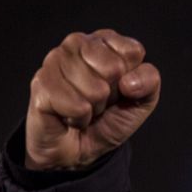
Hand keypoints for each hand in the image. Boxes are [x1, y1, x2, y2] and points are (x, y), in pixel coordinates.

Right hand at [25, 29, 160, 169]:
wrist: (79, 150)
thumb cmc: (109, 119)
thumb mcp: (142, 101)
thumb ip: (150, 81)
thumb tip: (128, 82)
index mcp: (105, 41)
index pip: (133, 52)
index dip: (131, 80)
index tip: (119, 90)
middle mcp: (78, 43)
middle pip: (113, 68)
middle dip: (111, 94)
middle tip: (98, 101)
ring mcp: (55, 60)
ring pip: (95, 89)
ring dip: (93, 108)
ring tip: (83, 108)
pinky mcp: (41, 82)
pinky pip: (76, 106)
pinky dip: (78, 118)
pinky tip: (68, 115)